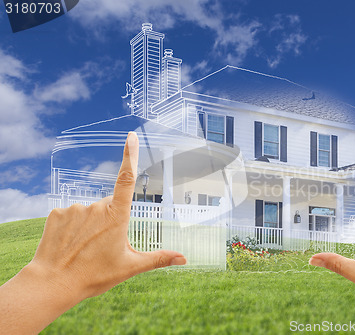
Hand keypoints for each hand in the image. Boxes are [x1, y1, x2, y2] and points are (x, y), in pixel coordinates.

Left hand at [0, 132, 185, 333]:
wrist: (52, 284)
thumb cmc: (94, 275)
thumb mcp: (130, 267)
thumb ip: (158, 259)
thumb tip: (184, 259)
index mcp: (116, 216)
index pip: (126, 179)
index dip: (130, 155)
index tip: (131, 136)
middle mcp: (96, 207)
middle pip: (109, 206)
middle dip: (109, 220)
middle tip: (103, 246)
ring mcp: (75, 208)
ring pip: (89, 211)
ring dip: (90, 224)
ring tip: (84, 249)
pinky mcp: (56, 213)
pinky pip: (70, 215)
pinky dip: (72, 226)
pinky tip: (69, 243)